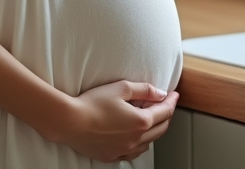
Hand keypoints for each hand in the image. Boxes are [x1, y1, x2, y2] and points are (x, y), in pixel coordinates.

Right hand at [57, 81, 178, 161]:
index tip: (174, 94)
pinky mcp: (112, 156)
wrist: (70, 121)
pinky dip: (140, 144)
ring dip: (154, 131)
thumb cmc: (93, 102)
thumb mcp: (121, 88)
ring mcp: (124, 150)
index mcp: (140, 122)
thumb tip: (160, 94)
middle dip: (166, 115)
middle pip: (160, 129)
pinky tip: (135, 137)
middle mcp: (136, 139)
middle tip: (165, 104)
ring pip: (149, 143)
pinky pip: (133, 153)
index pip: (164, 111)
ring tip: (149, 119)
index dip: (172, 101)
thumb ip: (144, 90)